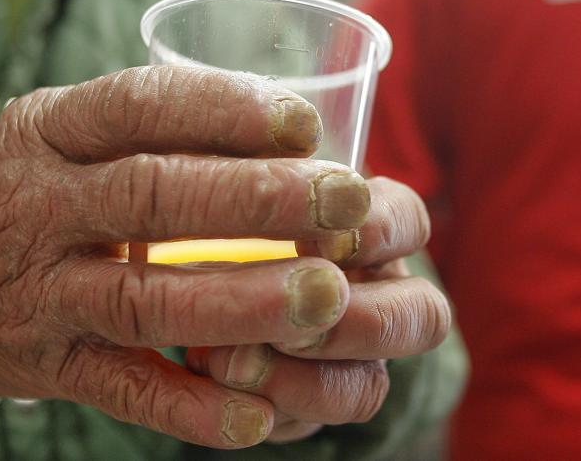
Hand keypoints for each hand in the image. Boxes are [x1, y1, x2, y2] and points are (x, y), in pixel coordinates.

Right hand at [0, 66, 370, 447]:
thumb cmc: (16, 183)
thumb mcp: (56, 131)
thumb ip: (147, 126)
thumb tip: (289, 123)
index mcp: (49, 131)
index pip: (139, 105)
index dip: (225, 109)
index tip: (306, 123)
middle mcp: (38, 206)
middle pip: (153, 196)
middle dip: (258, 198)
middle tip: (348, 201)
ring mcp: (38, 291)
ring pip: (142, 298)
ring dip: (240, 301)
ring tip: (326, 298)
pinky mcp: (43, 364)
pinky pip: (120, 390)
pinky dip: (187, 407)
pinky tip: (255, 417)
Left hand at [186, 176, 452, 442]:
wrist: (160, 270)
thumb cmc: (210, 204)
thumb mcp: (228, 171)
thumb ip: (250, 170)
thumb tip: (276, 155)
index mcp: (366, 226)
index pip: (408, 221)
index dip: (381, 230)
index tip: (327, 233)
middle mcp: (373, 293)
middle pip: (420, 317)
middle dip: (360, 324)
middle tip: (291, 322)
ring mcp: (347, 357)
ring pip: (367, 387)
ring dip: (305, 381)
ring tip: (229, 361)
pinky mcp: (301, 405)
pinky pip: (305, 425)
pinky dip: (263, 411)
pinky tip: (214, 382)